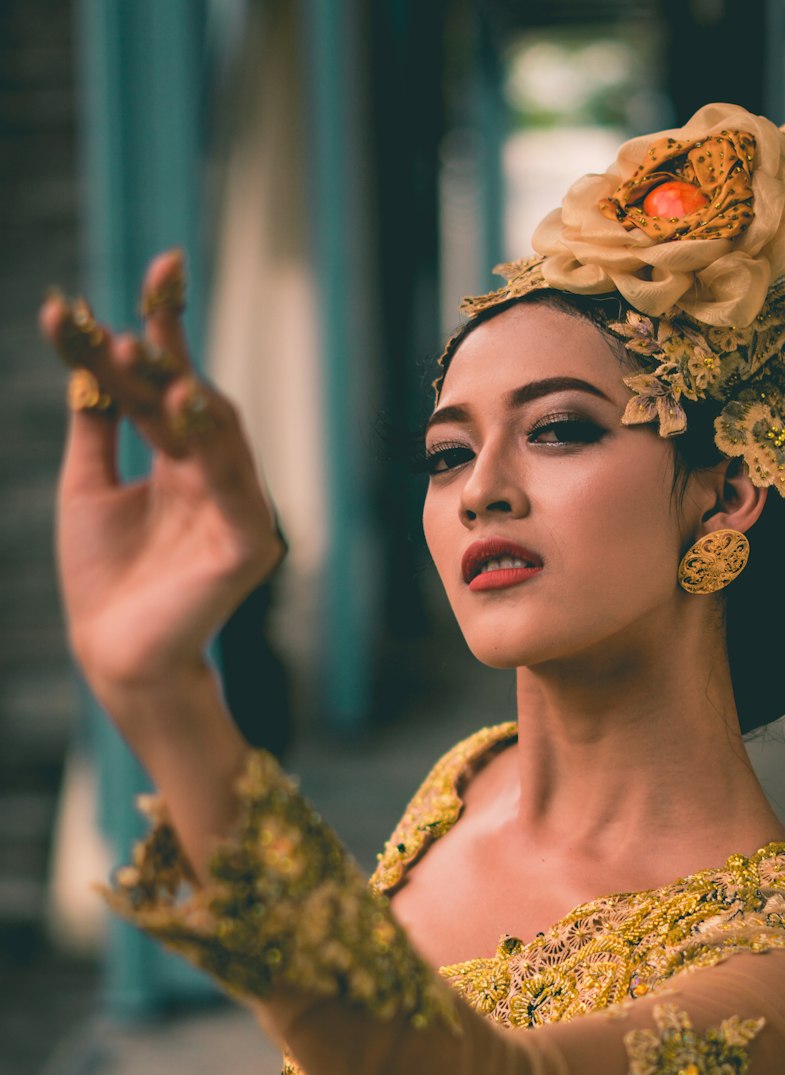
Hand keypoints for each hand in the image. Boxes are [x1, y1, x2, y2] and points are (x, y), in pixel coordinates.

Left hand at [39, 249, 285, 701]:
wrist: (111, 653)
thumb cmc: (103, 578)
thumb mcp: (89, 485)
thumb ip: (98, 423)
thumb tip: (99, 345)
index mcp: (182, 463)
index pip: (175, 383)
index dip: (169, 327)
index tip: (163, 266)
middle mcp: (216, 478)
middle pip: (199, 398)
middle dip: (174, 349)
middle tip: (150, 297)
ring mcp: (239, 511)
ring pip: (222, 436)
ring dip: (194, 396)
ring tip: (162, 363)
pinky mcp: (249, 547)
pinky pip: (236, 488)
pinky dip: (216, 450)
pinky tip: (190, 408)